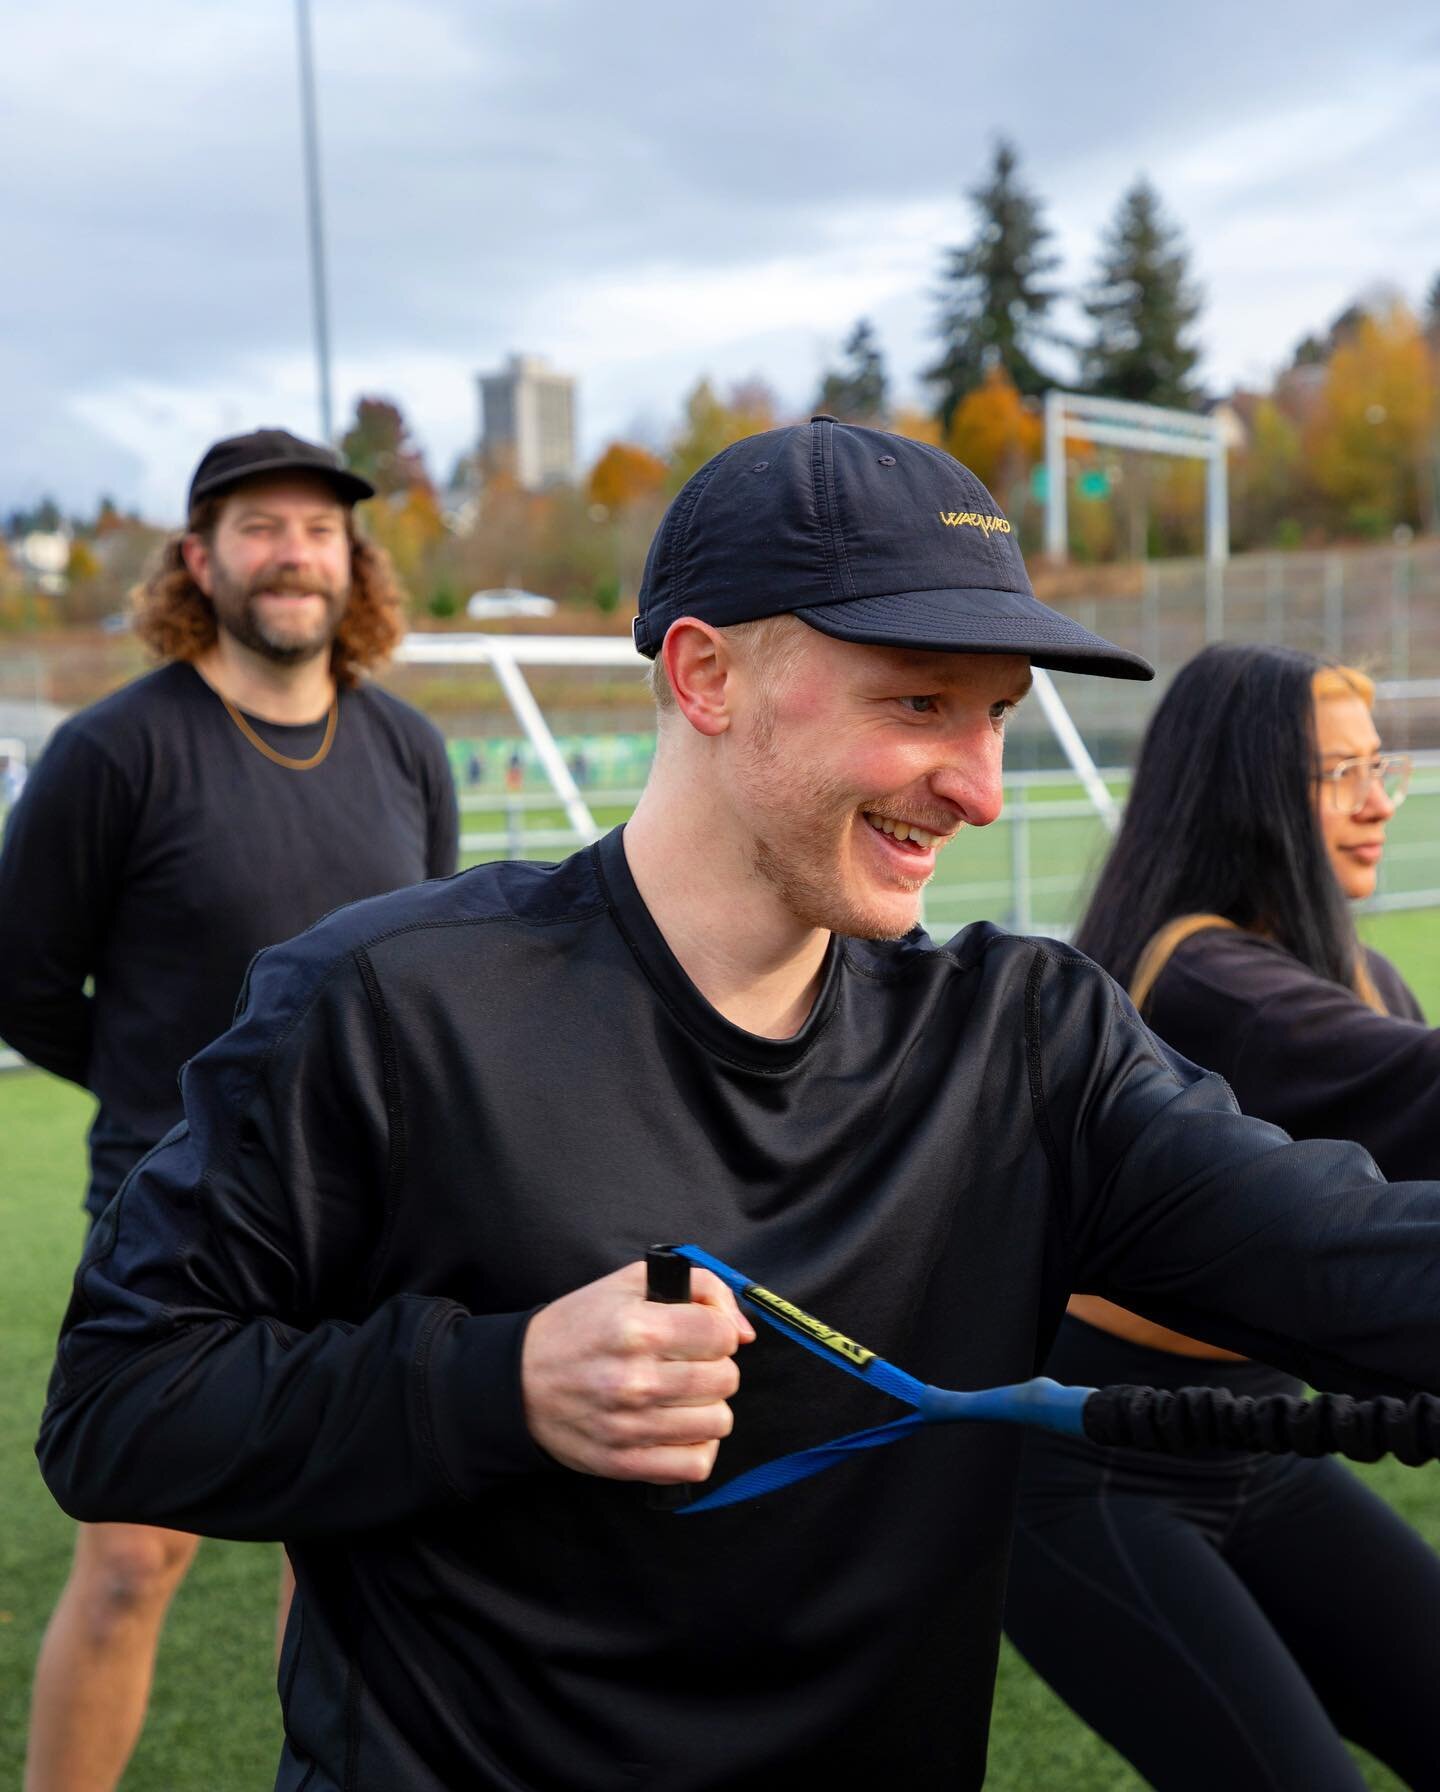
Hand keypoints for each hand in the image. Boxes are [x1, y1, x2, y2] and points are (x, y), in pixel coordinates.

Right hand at [521, 1260, 755, 1483]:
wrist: (517, 1382)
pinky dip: (696, 1447)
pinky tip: (678, 1428)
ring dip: (707, 1406)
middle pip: (726, 1378)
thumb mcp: (630, 1284)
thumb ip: (699, 1287)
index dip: (717, 1331)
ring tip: (681, 1395)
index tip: (698, 1334)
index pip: (721, 1334)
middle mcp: (636, 1380)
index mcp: (637, 1328)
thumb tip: (744, 1333)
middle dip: (714, 1366)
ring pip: (719, 1421)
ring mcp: (631, 1427)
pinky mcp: (626, 1464)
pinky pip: (697, 1464)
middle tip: (686, 1363)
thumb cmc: (580, 1327)